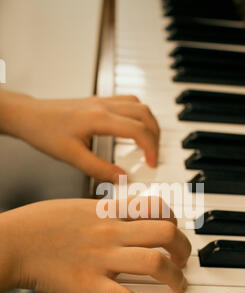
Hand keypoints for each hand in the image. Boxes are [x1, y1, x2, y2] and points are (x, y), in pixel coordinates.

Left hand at [0, 91, 159, 181]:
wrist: (29, 116)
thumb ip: (99, 169)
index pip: (137, 130)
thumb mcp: (71, 157)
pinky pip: (128, 102)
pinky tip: (135, 128)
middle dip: (155, 136)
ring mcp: (102, 100)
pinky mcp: (99, 101)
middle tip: (153, 155)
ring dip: (149, 124)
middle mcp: (104, 105)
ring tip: (148, 143)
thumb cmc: (45, 133)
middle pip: (144, 114)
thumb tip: (122, 178)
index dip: (150, 148)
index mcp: (98, 118)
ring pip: (139, 105)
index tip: (151, 163)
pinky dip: (139, 116)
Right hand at [0, 197, 190, 292]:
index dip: (174, 220)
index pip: (157, 206)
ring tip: (178, 286)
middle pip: (166, 234)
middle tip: (183, 261)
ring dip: (176, 278)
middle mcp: (111, 232)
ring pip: (155, 264)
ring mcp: (102, 258)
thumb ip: (106, 212)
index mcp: (108, 211)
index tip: (173, 232)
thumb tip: (124, 216)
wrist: (13, 242)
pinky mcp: (89, 285)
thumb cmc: (40, 224)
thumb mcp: (78, 207)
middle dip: (184, 249)